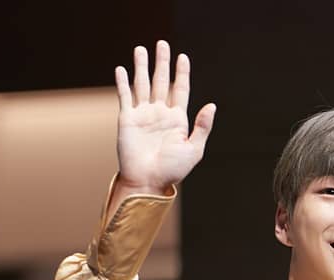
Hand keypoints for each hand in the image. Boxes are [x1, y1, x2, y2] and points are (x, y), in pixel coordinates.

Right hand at [114, 40, 215, 193]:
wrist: (148, 181)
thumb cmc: (172, 170)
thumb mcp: (194, 149)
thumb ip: (202, 127)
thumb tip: (212, 105)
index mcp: (178, 120)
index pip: (181, 90)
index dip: (182, 73)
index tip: (183, 57)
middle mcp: (160, 114)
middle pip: (162, 82)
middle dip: (162, 63)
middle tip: (162, 43)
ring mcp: (143, 115)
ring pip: (142, 84)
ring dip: (141, 67)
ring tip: (141, 49)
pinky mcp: (127, 119)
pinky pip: (125, 97)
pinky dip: (123, 83)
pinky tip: (121, 69)